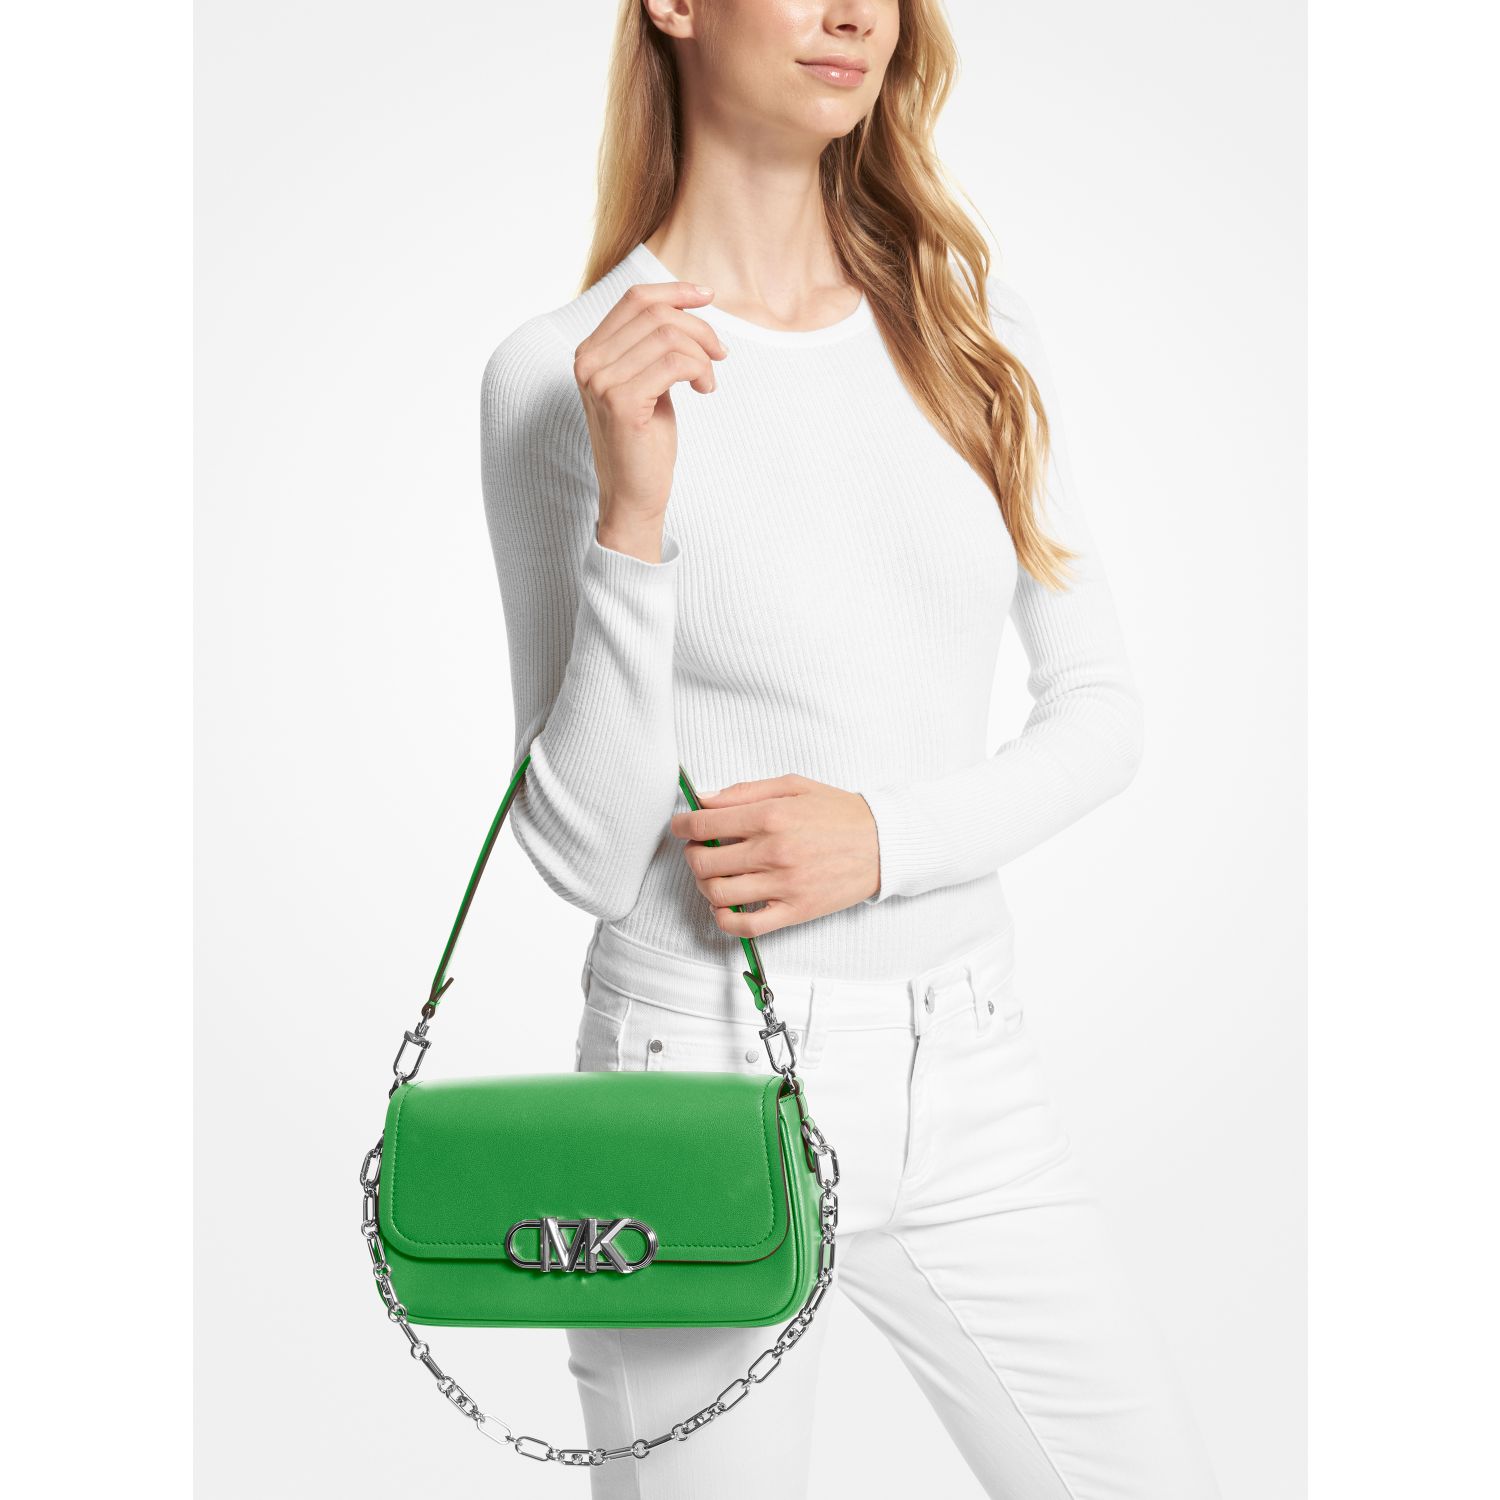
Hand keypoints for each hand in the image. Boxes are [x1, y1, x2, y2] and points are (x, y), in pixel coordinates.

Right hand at [572, 279, 728, 559]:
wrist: (633, 495)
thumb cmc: (644, 441)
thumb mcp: (647, 382)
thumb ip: (653, 346)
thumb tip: (687, 304)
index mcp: (591, 352)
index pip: (635, 299)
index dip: (675, 291)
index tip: (707, 297)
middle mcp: (588, 362)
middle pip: (656, 314)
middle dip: (699, 329)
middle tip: (719, 355)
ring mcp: (601, 382)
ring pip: (669, 336)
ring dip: (702, 354)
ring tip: (708, 380)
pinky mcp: (622, 403)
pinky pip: (675, 363)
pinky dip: (700, 371)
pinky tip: (704, 391)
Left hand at [669, 774, 880, 936]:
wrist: (883, 843)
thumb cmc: (838, 812)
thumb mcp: (793, 785)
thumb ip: (745, 791)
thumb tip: (704, 799)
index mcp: (770, 815)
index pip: (704, 823)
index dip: (681, 826)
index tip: (679, 827)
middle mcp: (773, 850)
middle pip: (704, 860)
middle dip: (691, 854)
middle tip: (699, 849)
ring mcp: (783, 885)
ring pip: (718, 892)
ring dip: (704, 884)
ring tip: (714, 875)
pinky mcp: (794, 911)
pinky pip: (745, 925)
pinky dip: (723, 918)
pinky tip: (724, 905)